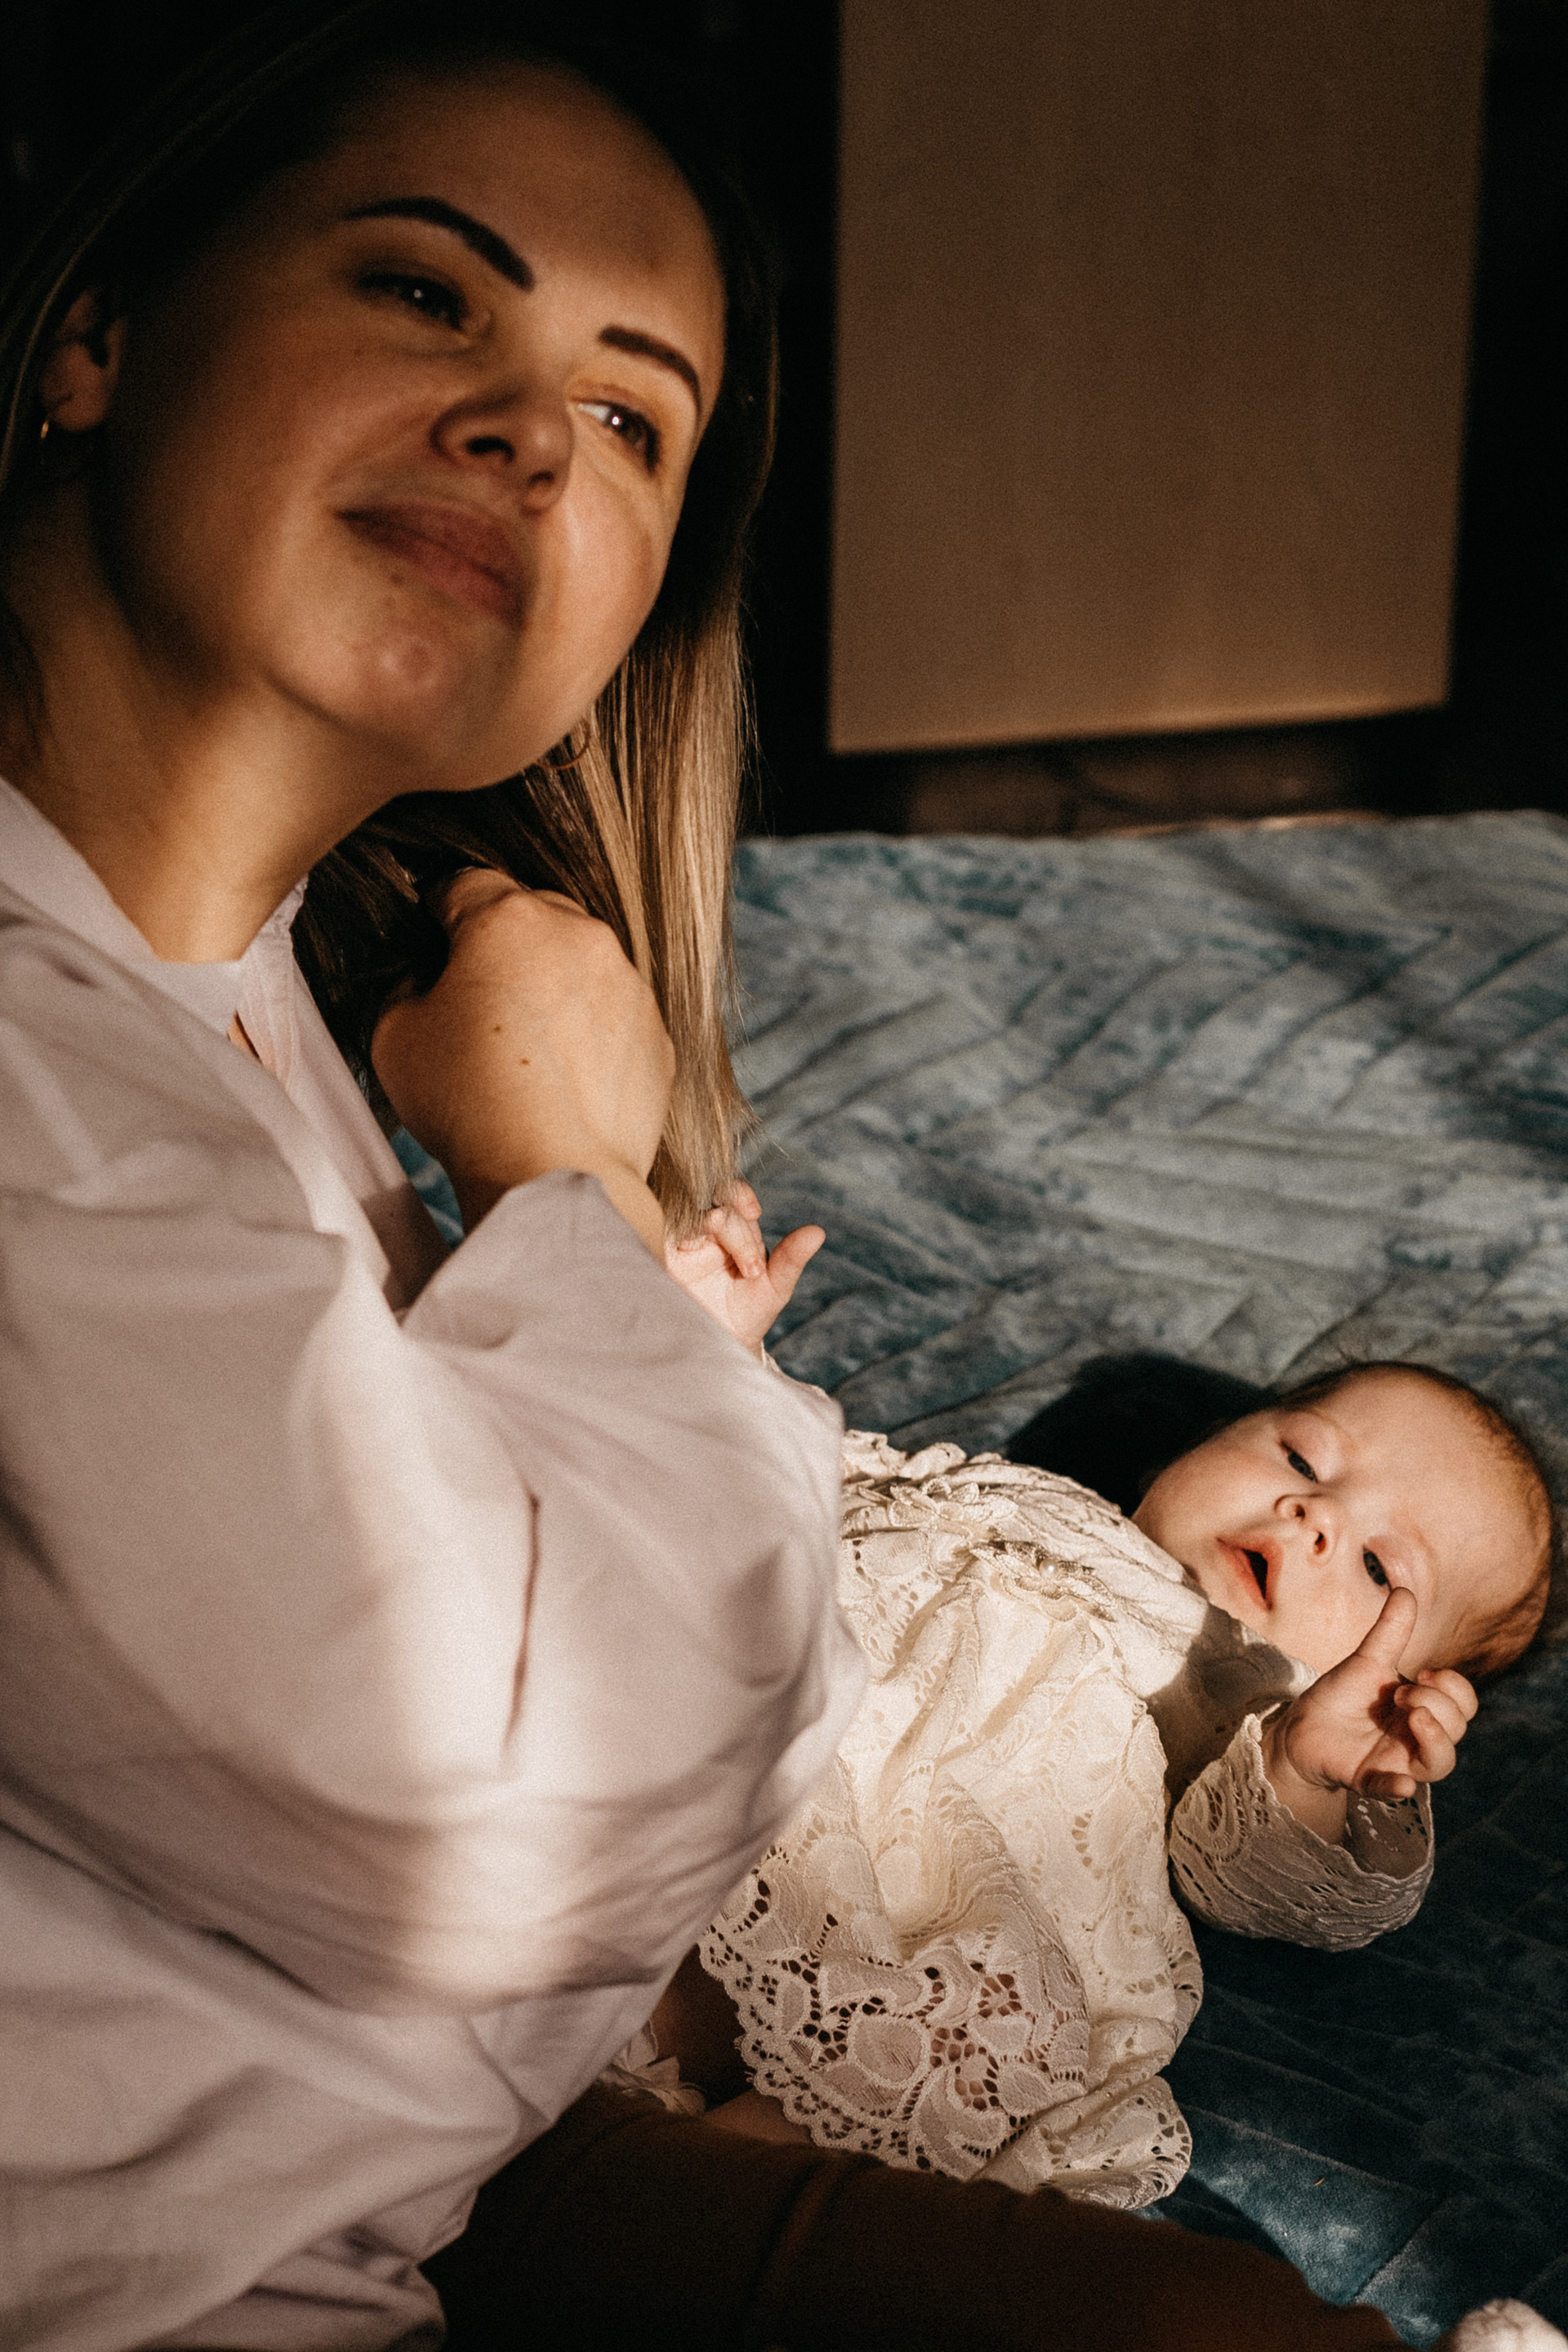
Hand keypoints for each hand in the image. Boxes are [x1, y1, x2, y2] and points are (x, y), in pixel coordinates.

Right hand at [372, 870, 673, 1255]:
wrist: (555, 1175)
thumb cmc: (469, 1105)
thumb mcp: (394, 1032)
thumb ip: (406, 982)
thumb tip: (428, 974)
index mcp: (509, 920)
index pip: (464, 885)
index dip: (439, 913)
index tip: (432, 940)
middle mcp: (580, 936)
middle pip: (530, 915)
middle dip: (501, 945)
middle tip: (475, 1002)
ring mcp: (628, 983)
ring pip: (579, 962)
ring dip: (551, 986)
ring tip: (522, 1047)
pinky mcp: (657, 1033)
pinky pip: (615, 1013)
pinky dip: (590, 1030)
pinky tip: (562, 1075)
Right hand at [664, 1180, 824, 1356]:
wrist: (717, 1349)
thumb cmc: (745, 1317)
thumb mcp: (773, 1289)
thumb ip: (791, 1259)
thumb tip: (818, 1231)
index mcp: (733, 1231)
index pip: (732, 1196)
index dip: (741, 1196)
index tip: (753, 1212)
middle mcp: (704, 1232)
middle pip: (714, 1205)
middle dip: (737, 1230)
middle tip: (752, 1270)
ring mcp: (679, 1245)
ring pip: (690, 1217)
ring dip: (713, 1235)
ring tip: (739, 1272)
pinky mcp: (658, 1257)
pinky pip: (660, 1232)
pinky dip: (679, 1239)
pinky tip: (693, 1256)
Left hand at [1263, 1586, 1477, 1836]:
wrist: (1300, 1726)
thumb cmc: (1341, 1697)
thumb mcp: (1367, 1661)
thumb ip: (1390, 1632)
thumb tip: (1405, 1590)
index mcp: (1422, 1710)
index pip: (1464, 1706)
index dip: (1455, 1688)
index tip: (1423, 1671)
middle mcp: (1417, 1739)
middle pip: (1457, 1729)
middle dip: (1438, 1704)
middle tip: (1401, 1692)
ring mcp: (1396, 1762)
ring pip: (1440, 1764)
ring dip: (1435, 1738)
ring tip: (1412, 1715)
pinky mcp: (1368, 1779)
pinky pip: (1391, 1790)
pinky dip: (1398, 1786)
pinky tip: (1400, 1782)